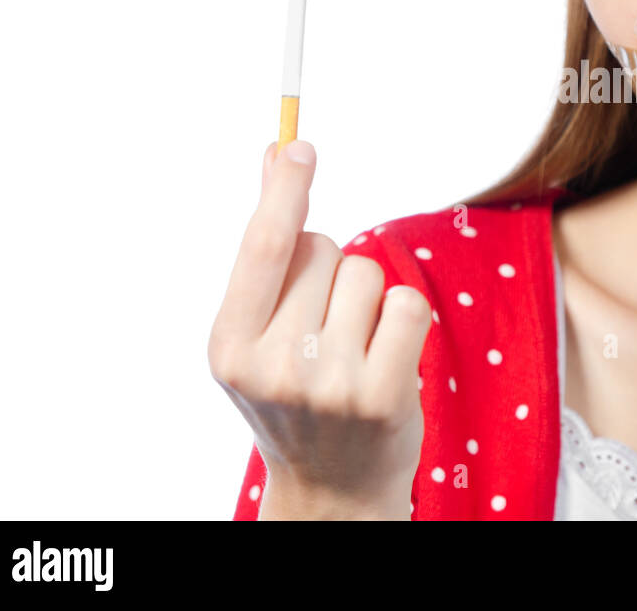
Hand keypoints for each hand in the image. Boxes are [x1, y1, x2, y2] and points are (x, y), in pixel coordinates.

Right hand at [208, 140, 430, 518]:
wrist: (330, 491)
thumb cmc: (295, 397)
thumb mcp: (260, 332)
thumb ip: (267, 249)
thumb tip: (273, 155)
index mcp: (229, 345)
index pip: (262, 248)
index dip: (283, 192)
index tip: (298, 146)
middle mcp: (272, 366)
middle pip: (323, 249)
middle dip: (330, 270)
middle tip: (324, 328)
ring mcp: (329, 384)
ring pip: (368, 272)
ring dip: (368, 297)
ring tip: (353, 347)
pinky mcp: (382, 395)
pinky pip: (407, 303)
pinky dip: (403, 318)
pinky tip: (387, 356)